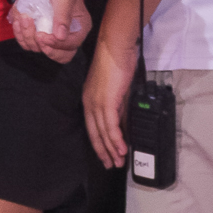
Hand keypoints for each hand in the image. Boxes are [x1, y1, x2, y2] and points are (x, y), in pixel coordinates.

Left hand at [7, 0, 88, 64]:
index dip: (57, 46)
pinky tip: (19, 19)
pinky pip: (26, 42)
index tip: (43, 36)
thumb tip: (61, 37)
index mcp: (79, 27)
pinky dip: (19, 33)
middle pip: (58, 56)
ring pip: (38, 49)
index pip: (71, 47)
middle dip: (43, 47)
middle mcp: (66, 34)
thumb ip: (63, 15)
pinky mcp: (35, 33)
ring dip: (27, 35)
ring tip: (24, 16)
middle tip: (36, 34)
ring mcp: (50, 35)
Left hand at [83, 33, 137, 170]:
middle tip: (112, 165)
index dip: (99, 144)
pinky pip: (110, 125)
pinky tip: (122, 149)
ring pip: (103, 132)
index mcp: (89, 100)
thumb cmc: (117, 63)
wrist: (116, 47)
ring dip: (112, 149)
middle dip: (104, 152)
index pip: (92, 128)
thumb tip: (123, 124)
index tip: (106, 157)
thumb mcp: (117, 91)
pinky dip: (116, 139)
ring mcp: (96, 102)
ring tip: (119, 161)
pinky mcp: (106, 101)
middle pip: (95, 134)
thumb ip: (118, 107)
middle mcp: (89, 103)